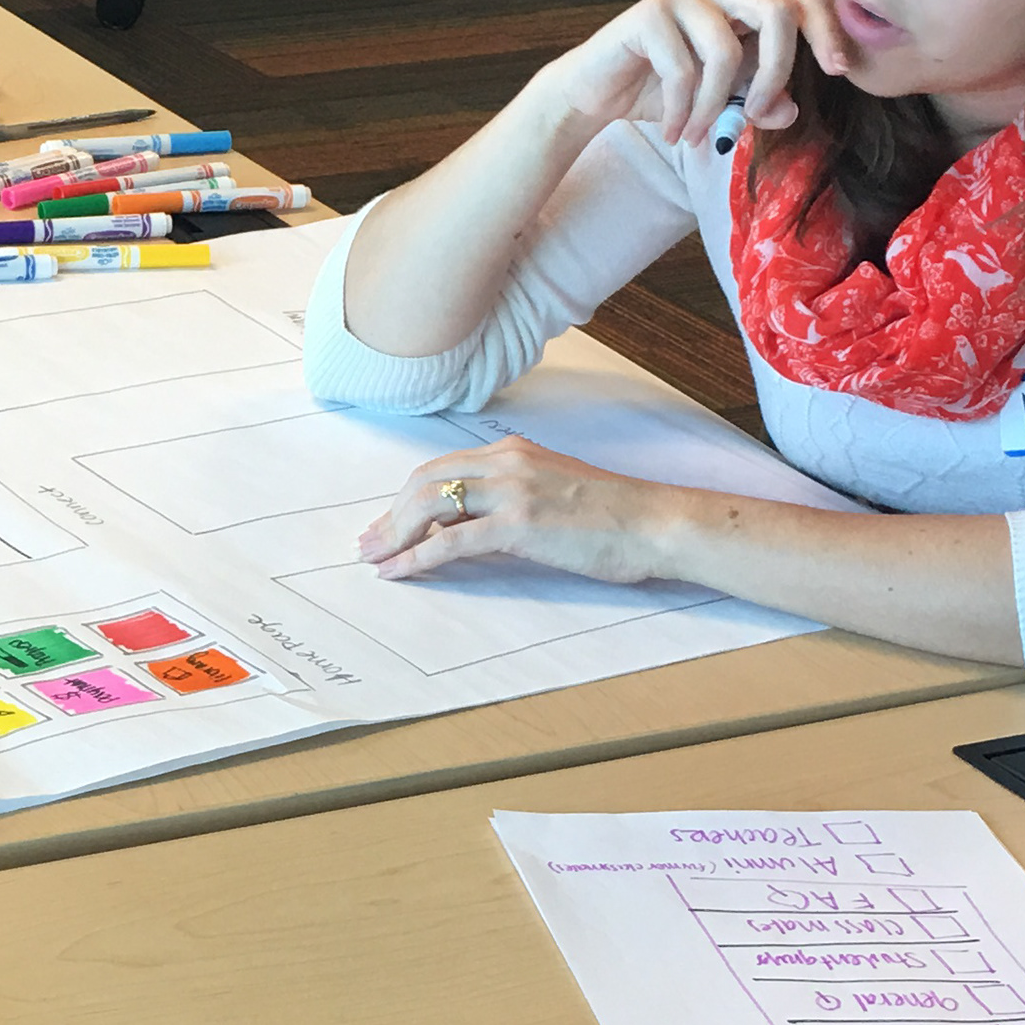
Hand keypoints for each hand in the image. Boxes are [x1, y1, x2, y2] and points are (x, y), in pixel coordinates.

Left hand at [356, 435, 680, 587]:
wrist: (656, 523)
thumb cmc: (615, 516)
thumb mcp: (555, 493)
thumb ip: (513, 499)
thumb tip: (471, 526)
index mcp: (514, 452)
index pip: (443, 468)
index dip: (407, 496)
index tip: (387, 522)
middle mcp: (507, 462)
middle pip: (426, 482)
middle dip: (391, 515)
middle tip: (368, 543)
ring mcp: (512, 491)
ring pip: (430, 506)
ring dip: (395, 535)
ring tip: (375, 559)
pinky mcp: (519, 524)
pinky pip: (450, 542)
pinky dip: (417, 558)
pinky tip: (399, 572)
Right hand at [535, 0, 853, 151]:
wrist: (598, 91)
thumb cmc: (664, 88)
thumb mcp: (725, 98)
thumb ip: (761, 98)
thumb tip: (790, 111)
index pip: (802, 0)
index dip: (827, 32)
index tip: (838, 71)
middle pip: (775, 14)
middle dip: (775, 73)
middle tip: (757, 115)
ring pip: (726, 51)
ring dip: (716, 106)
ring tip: (700, 135)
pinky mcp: (648, 14)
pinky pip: (682, 70)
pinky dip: (683, 112)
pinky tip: (675, 132)